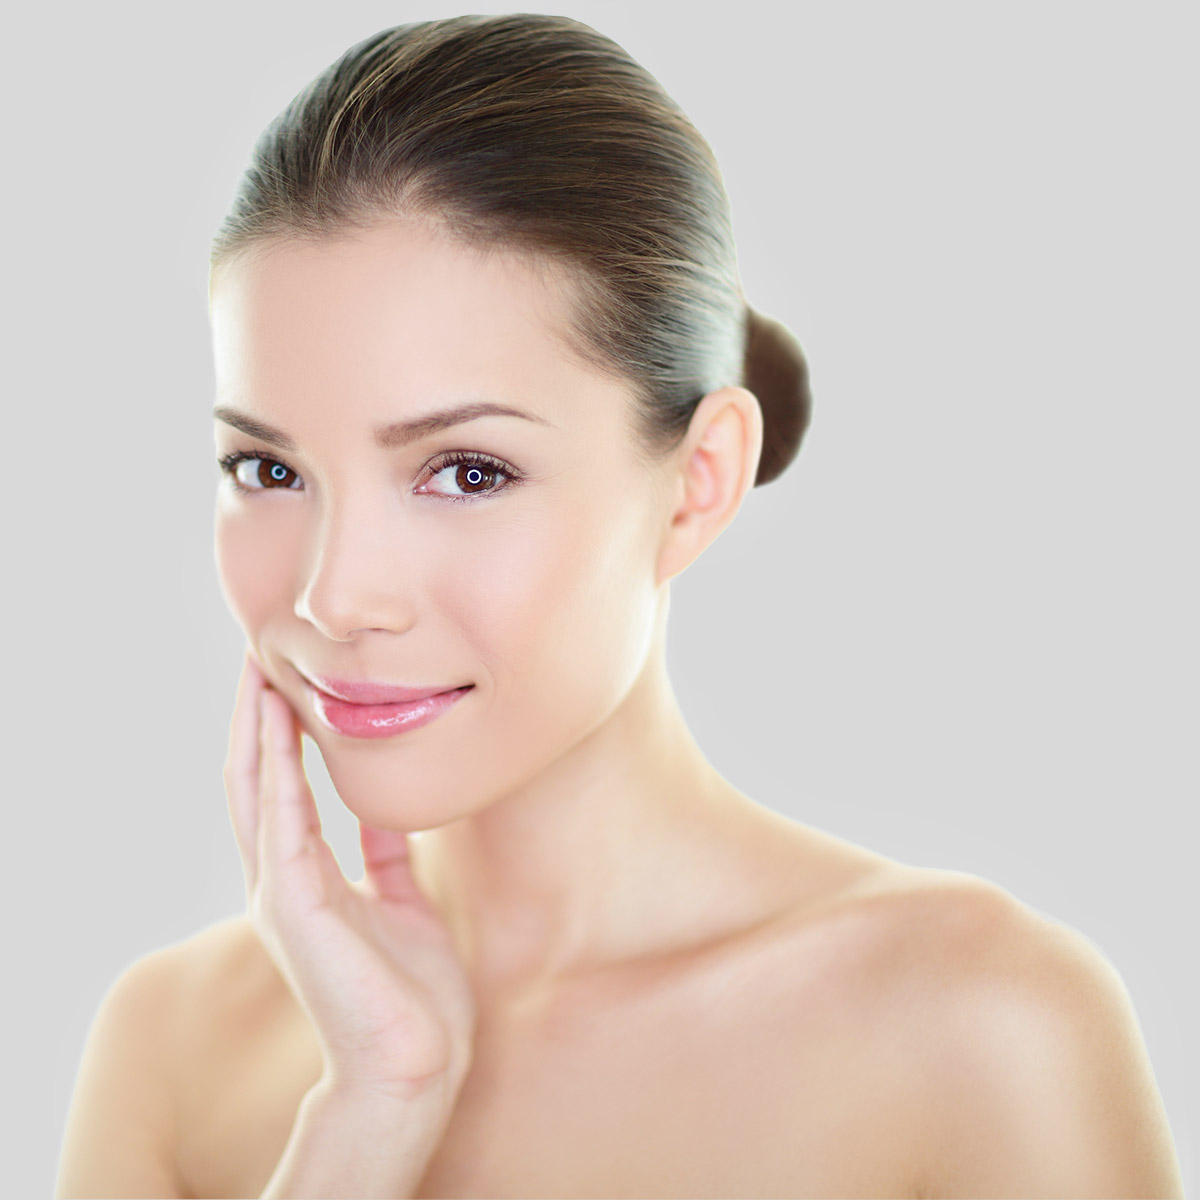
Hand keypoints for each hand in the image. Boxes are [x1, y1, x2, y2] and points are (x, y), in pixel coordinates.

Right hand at [223, 649, 476, 1104]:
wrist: (416, 1062)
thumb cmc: (412, 991)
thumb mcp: (402, 898)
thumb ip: (386, 853)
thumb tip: (387, 807)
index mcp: (303, 878)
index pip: (278, 789)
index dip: (277, 734)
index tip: (285, 679)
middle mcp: (280, 879)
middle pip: (252, 780)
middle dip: (254, 717)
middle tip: (259, 655)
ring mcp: (281, 892)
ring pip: (253, 791)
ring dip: (256, 729)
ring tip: (259, 672)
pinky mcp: (296, 904)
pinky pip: (281, 822)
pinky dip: (277, 770)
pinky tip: (278, 726)